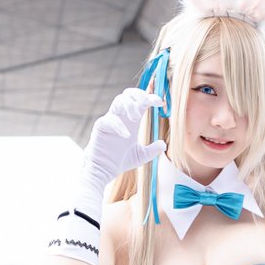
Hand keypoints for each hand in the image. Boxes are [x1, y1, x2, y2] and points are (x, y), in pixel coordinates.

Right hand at [80, 87, 166, 201]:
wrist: (104, 170)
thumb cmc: (119, 161)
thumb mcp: (140, 156)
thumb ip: (152, 150)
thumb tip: (163, 145)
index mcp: (131, 121)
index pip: (140, 102)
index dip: (150, 98)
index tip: (160, 102)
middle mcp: (121, 117)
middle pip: (127, 95)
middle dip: (138, 94)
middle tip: (146, 102)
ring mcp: (110, 120)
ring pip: (118, 101)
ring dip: (129, 105)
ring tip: (136, 118)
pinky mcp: (100, 128)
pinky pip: (109, 120)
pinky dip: (119, 125)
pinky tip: (126, 135)